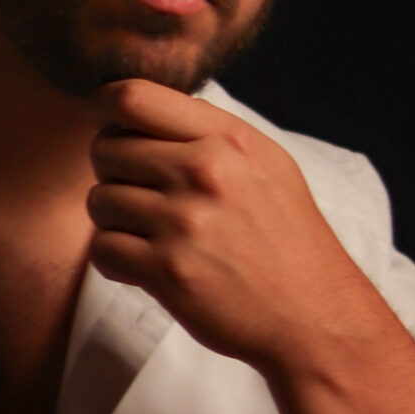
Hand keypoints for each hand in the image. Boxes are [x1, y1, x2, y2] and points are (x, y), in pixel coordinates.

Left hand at [86, 77, 373, 371]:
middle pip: (105, 150)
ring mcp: (184, 222)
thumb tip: (146, 113)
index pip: (132, 98)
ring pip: (100, 202)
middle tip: (142, 199)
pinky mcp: (168, 271)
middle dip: (113, 175)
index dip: (106, 113)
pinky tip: (144, 267)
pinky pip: (103, 249)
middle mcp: (204, 172)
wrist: (314, 315)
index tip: (114, 135)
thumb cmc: (288, 240)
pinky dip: (115, 261)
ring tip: (149, 237)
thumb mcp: (268, 164)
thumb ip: (211, 134)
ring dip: (115, 222)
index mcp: (227, 138)